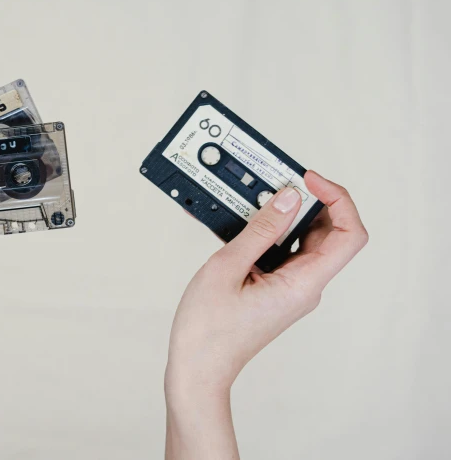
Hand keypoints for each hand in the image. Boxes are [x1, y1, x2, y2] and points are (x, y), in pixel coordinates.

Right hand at [164, 171, 367, 458]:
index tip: (307, 180)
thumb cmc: (208, 328)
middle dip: (306, 200)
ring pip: (305, 240)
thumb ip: (261, 230)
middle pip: (329, 232)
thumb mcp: (228, 267)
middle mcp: (306, 286)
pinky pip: (284, 252)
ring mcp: (292, 288)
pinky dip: (269, 232)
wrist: (198, 367)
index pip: (349, 234)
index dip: (337, 199)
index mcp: (303, 284)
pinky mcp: (277, 289)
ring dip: (284, 215)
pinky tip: (242, 223)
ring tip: (252, 200)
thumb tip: (289, 197)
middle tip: (274, 183)